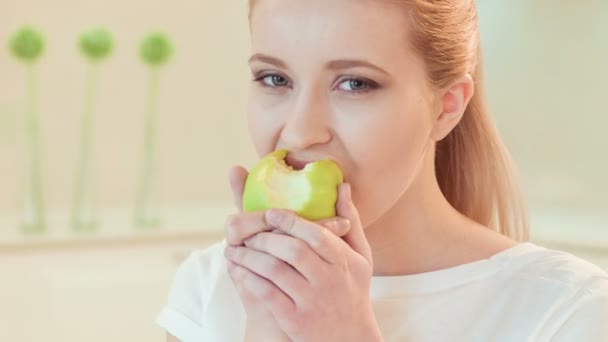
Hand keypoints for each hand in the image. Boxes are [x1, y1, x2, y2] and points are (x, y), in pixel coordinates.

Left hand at [224, 181, 382, 341]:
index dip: (289, 221)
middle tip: (247, 232)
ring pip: (274, 271)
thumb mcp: (360, 257)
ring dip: (250, 257)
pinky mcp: (295, 320)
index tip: (269, 212)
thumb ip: (349, 221)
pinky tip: (239, 271)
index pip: (315, 234)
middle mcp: (329, 280)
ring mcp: (311, 302)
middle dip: (264, 237)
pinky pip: (266, 294)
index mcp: (344, 261)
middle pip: (292, 250)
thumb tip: (341, 185)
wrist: (350, 340)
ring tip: (235, 249)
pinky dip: (249, 279)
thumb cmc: (353, 292)